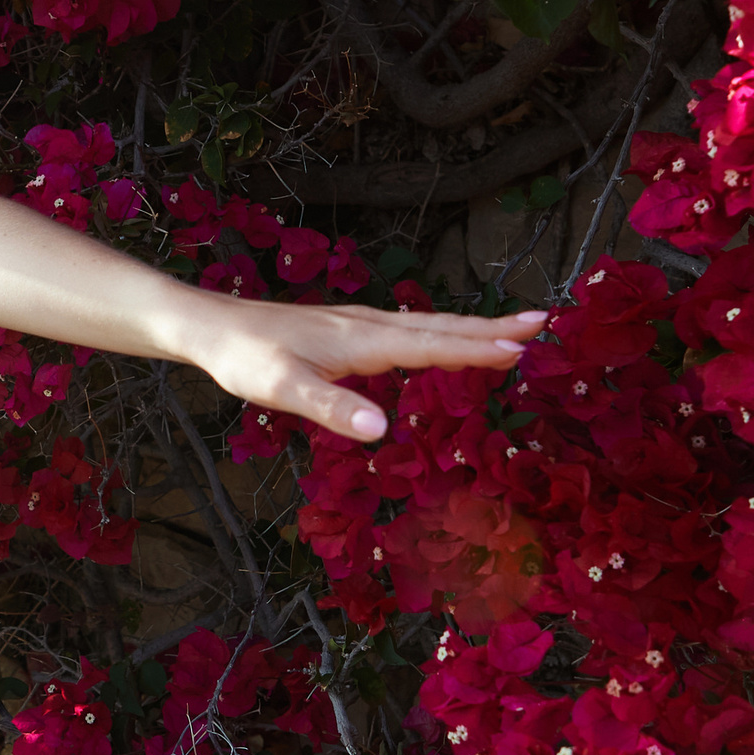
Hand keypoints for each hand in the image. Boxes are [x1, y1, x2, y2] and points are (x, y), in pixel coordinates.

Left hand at [189, 297, 549, 441]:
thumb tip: (381, 430)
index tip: (526, 348)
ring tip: (509, 330)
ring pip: (425, 325)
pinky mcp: (345, 331)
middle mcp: (367, 326)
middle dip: (491, 329)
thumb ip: (330, 407)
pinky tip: (437, 340)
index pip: (433, 346)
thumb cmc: (244, 359)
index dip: (478, 349)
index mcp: (362, 341)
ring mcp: (357, 326)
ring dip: (469, 328)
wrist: (210, 328)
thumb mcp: (282, 389)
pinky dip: (436, 333)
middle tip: (543, 324)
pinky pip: (406, 330)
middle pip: (440, 327)